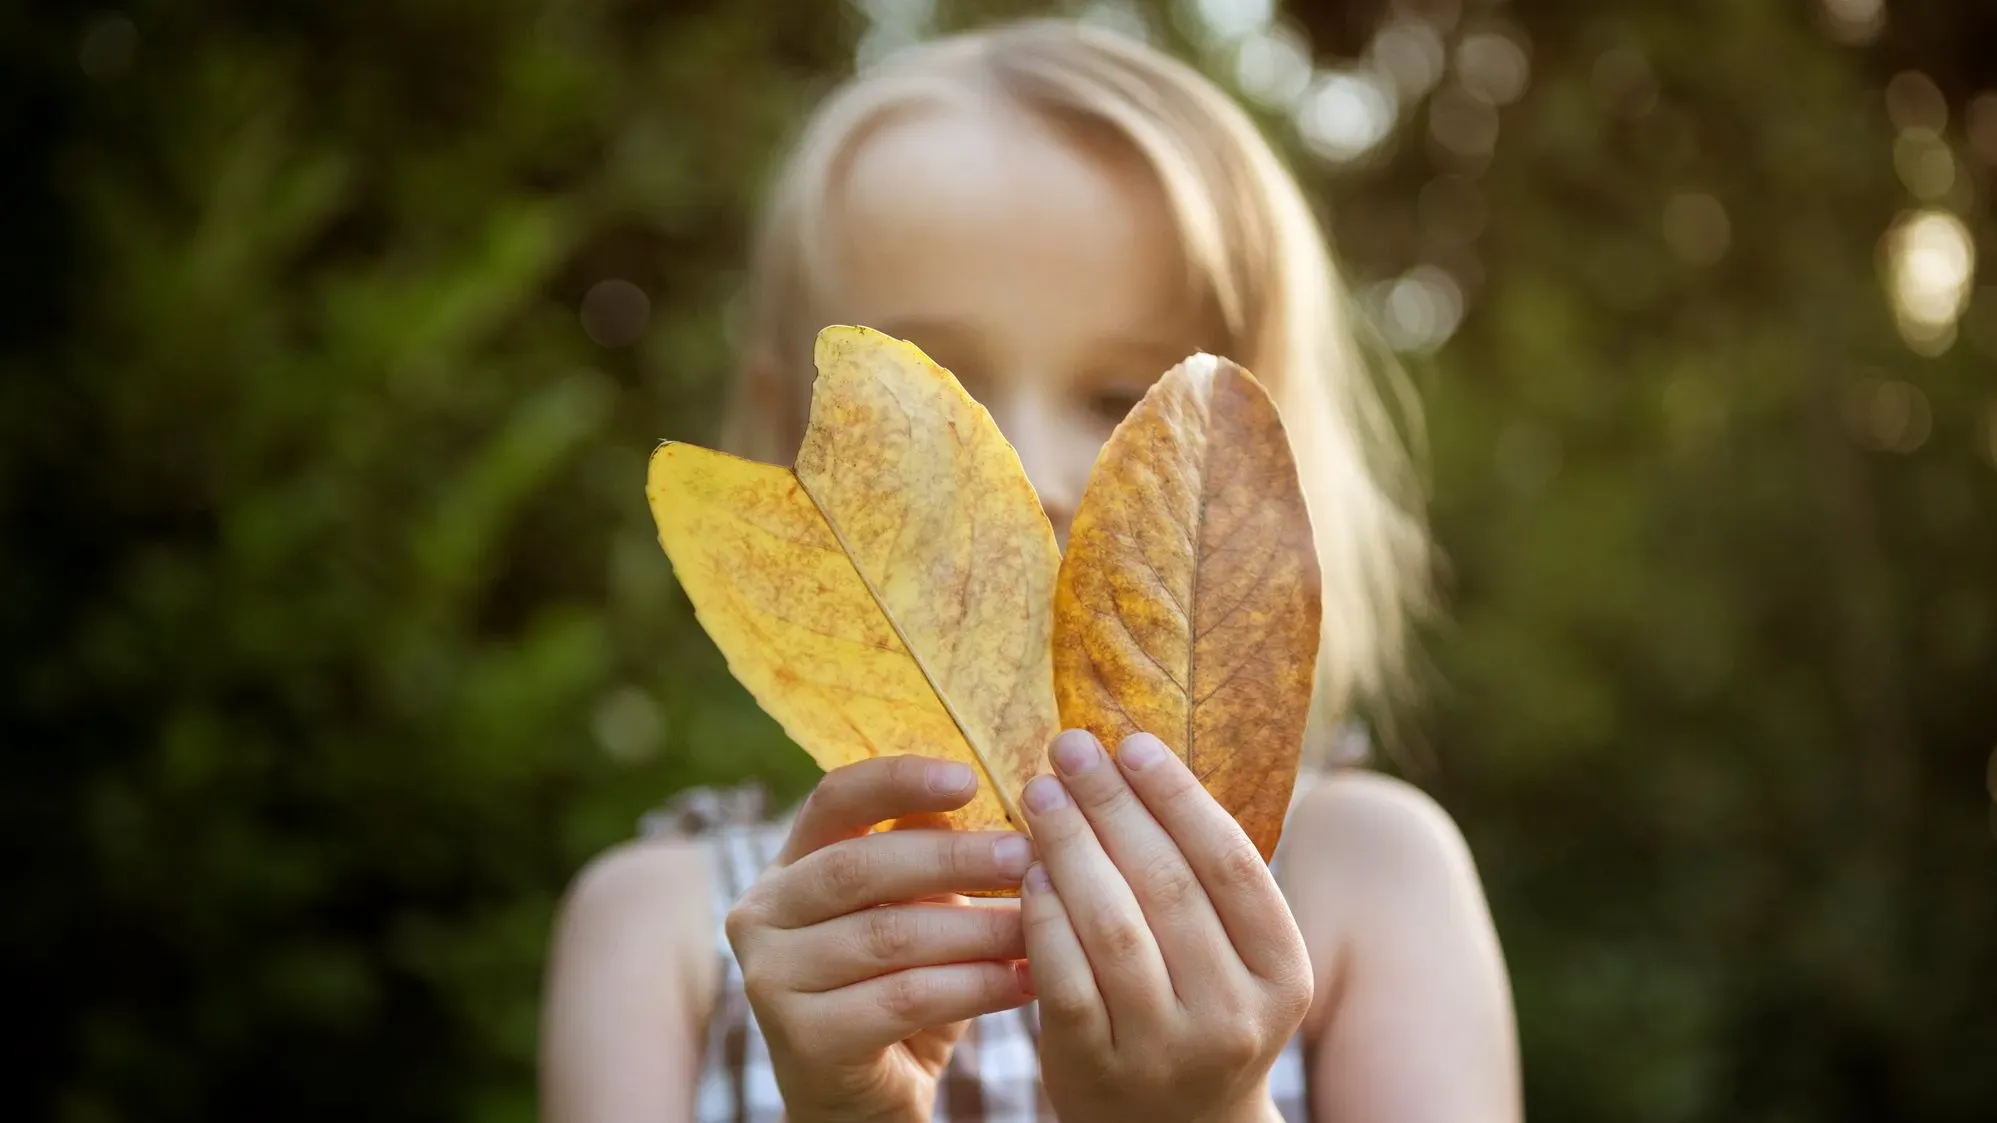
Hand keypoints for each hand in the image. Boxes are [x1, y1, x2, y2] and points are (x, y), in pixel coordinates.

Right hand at [726, 755, 1035, 1122]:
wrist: (868, 1102)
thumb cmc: (898, 990)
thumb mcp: (913, 914)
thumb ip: (927, 859)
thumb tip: (981, 794)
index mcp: (789, 867)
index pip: (835, 799)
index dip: (899, 780)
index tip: (969, 777)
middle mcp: (763, 914)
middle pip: (861, 865)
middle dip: (954, 858)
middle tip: (1028, 857)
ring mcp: (771, 978)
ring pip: (888, 935)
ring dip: (976, 929)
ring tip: (1038, 926)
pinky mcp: (801, 1039)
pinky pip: (902, 998)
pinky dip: (972, 987)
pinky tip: (1022, 983)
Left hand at [1019, 730, 1311, 1122]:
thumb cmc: (1198, 1012)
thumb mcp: (1234, 959)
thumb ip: (1205, 881)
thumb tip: (1140, 760)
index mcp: (1283, 973)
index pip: (1232, 864)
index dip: (1180, 796)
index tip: (1133, 743)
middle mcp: (1234, 1015)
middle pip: (1169, 886)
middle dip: (1112, 806)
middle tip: (1068, 749)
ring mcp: (1166, 1050)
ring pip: (1115, 927)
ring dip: (1072, 848)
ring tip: (1042, 794)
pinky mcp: (1097, 1070)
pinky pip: (1065, 976)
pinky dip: (1044, 916)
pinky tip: (1029, 869)